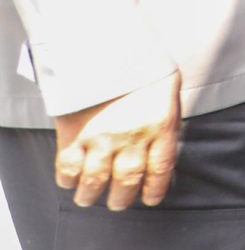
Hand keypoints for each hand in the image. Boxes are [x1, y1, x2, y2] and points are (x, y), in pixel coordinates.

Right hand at [54, 71, 181, 208]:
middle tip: (118, 203)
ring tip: (90, 199)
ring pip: (95, 181)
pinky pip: (68, 167)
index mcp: (161, 126)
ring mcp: (101, 137)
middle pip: (127, 181)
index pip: (161, 170)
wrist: (109, 46)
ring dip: (91, 196)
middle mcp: (132, 137)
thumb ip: (166, 120)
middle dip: (122, 199)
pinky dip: (68, 180)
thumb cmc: (143, 66)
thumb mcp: (170, 90)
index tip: (150, 200)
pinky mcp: (74, 133)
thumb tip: (163, 146)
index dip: (155, 190)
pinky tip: (71, 182)